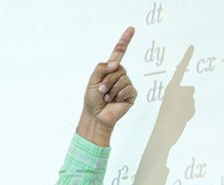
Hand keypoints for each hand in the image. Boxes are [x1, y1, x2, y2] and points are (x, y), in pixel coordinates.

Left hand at [77, 27, 136, 145]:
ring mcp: (126, 85)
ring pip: (123, 78)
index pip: (119, 53)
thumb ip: (101, 68)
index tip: (131, 29)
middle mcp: (119, 76)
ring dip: (111, 89)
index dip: (124, 41)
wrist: (96, 116)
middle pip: (118, 68)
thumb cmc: (93, 100)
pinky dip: (119, 95)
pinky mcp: (131, 94)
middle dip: (107, 80)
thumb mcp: (92, 81)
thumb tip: (115, 64)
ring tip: (107, 98)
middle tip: (101, 91)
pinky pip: (128, 88)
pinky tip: (115, 101)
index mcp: (110, 70)